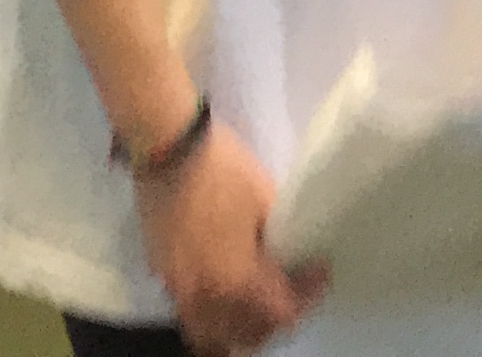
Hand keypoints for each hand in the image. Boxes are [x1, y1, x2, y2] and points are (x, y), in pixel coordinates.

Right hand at [130, 121, 324, 354]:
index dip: (308, 296)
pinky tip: (225, 288)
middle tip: (293, 286)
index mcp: (236, 281)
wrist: (169, 147)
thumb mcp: (266, 198)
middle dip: (275, 316)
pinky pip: (191, 314)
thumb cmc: (223, 169)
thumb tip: (293, 254)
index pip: (281, 314)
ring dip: (239, 325)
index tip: (319, 270)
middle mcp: (205, 297)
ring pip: (212, 333)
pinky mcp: (162, 275)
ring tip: (258, 298)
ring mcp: (179, 289)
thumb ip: (282, 237)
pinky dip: (211, 314)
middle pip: (247, 333)